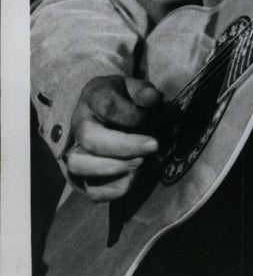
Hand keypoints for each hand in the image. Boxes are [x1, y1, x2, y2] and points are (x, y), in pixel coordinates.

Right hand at [66, 75, 162, 201]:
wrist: (104, 111)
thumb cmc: (123, 98)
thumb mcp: (133, 86)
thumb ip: (143, 91)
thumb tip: (152, 99)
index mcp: (93, 98)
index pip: (108, 107)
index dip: (133, 115)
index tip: (153, 120)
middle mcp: (80, 125)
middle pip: (91, 139)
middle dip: (124, 147)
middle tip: (153, 147)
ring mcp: (76, 150)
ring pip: (79, 166)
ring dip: (113, 169)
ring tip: (141, 164)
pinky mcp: (82, 175)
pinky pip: (90, 190)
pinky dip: (112, 190)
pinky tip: (133, 179)